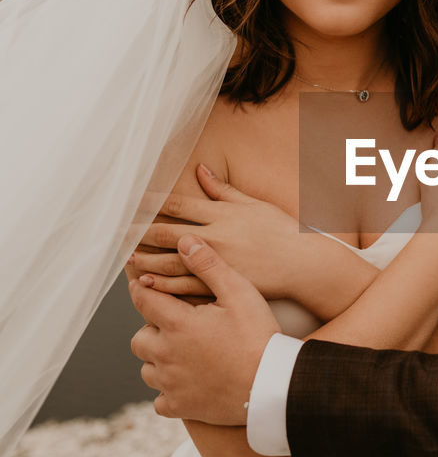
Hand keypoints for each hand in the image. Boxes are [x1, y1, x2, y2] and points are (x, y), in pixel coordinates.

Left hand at [129, 164, 302, 298]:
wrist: (303, 264)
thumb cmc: (284, 232)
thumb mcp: (255, 204)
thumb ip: (223, 189)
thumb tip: (200, 169)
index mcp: (221, 214)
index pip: (177, 205)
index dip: (150, 202)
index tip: (129, 200)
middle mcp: (214, 237)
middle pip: (165, 233)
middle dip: (137, 230)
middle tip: (114, 230)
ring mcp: (216, 263)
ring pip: (169, 261)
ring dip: (143, 258)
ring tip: (124, 255)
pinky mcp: (221, 285)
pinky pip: (184, 287)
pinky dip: (162, 284)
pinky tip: (145, 282)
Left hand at [129, 236, 278, 423]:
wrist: (272, 385)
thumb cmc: (259, 336)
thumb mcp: (240, 293)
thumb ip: (209, 266)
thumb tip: (185, 241)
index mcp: (177, 324)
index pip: (143, 300)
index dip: (141, 289)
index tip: (143, 285)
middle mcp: (166, 354)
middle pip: (139, 339)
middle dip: (151, 329)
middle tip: (172, 326)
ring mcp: (172, 384)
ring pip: (147, 370)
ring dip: (157, 360)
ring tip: (179, 354)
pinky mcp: (181, 407)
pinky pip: (159, 401)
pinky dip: (167, 392)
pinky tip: (184, 384)